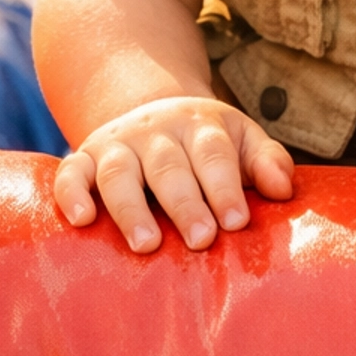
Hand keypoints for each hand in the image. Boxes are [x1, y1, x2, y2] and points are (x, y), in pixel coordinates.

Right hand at [52, 94, 294, 253]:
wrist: (152, 110)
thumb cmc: (206, 144)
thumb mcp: (241, 140)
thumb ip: (266, 162)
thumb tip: (283, 189)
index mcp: (200, 125)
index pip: (214, 154)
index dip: (225, 187)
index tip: (237, 222)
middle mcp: (156, 131)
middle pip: (169, 166)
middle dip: (185, 203)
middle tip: (201, 241)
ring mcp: (117, 143)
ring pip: (120, 172)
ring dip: (132, 208)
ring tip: (147, 245)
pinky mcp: (84, 157)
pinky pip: (71, 172)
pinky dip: (72, 194)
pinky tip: (82, 221)